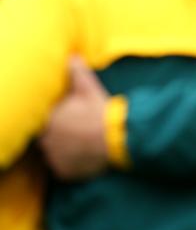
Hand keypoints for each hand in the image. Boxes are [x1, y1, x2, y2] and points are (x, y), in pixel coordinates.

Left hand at [39, 56, 109, 179]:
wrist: (119, 136)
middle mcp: (46, 141)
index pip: (43, 121)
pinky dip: (71, 163)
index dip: (57, 119)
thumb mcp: (90, 88)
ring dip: (64, 149)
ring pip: (54, 154)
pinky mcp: (64, 172)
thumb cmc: (101, 111)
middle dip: (60, 134)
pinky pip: (63, 169)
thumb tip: (73, 56)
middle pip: (47, 138)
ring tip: (83, 142)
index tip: (70, 117)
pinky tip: (84, 155)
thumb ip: (77, 72)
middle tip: (78, 130)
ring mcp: (54, 158)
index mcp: (48, 120)